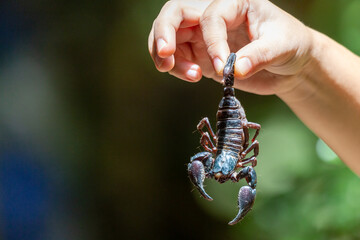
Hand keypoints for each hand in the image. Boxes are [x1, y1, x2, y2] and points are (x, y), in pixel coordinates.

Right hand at [148, 0, 313, 94]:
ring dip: (165, 54)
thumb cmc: (290, 45)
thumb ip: (259, 55)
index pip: (211, 15)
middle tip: (165, 55)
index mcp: (235, 1)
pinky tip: (192, 76)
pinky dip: (176, 66)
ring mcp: (204, 33)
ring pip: (169, 34)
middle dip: (164, 32)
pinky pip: (176, 55)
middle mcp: (214, 13)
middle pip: (175, 12)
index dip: (212, 42)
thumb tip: (235, 70)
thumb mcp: (282, 46)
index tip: (223, 68)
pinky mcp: (200, 52)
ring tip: (182, 73)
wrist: (288, 64)